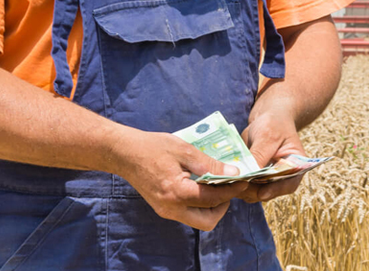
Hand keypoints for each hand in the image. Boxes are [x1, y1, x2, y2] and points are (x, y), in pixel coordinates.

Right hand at [111, 128, 248, 230]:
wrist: (125, 153)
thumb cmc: (154, 147)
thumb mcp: (185, 150)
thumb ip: (209, 164)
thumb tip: (233, 173)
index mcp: (177, 192)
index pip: (213, 198)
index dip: (232, 190)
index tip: (244, 180)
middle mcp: (171, 208)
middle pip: (208, 221)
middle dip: (223, 206)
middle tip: (229, 187)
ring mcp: (166, 211)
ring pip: (198, 220)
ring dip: (212, 207)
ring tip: (217, 185)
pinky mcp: (163, 209)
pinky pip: (188, 213)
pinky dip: (200, 204)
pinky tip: (203, 186)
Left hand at [238, 107, 305, 202]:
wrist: (266, 118)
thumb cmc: (273, 123)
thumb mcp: (268, 135)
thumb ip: (260, 155)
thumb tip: (248, 175)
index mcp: (295, 165)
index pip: (289, 183)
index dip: (276, 190)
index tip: (261, 194)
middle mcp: (283, 176)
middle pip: (270, 191)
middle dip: (254, 190)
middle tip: (238, 186)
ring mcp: (268, 178)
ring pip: (255, 193)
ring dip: (243, 189)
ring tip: (230, 181)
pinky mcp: (255, 177)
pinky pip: (246, 187)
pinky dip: (237, 184)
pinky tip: (227, 178)